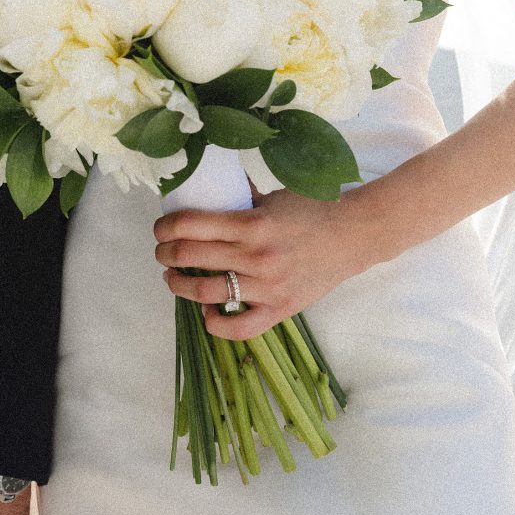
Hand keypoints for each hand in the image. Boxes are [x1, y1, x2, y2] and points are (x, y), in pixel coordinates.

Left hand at [155, 183, 387, 338]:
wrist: (354, 236)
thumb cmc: (312, 211)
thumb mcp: (274, 196)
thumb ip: (240, 196)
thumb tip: (208, 187)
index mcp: (253, 224)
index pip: (190, 225)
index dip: (165, 227)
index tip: (160, 229)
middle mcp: (257, 256)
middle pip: (191, 256)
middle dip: (166, 253)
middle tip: (162, 251)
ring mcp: (268, 287)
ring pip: (206, 292)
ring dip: (179, 285)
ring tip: (173, 279)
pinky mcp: (280, 309)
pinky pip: (239, 328)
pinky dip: (215, 323)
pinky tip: (206, 311)